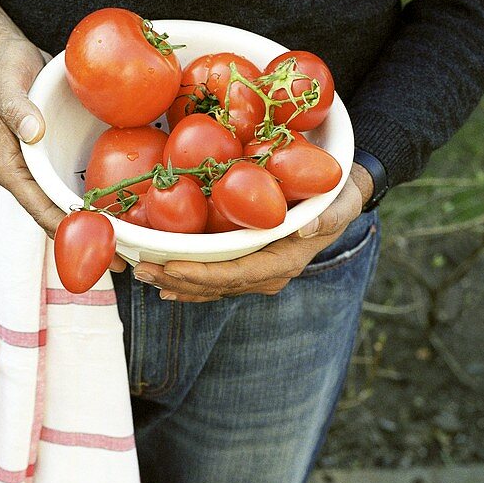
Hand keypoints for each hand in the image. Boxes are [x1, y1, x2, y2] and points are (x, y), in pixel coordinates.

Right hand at [0, 36, 126, 269]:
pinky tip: (129, 214)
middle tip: (122, 261)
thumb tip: (33, 133)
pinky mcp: (59, 165)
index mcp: (12, 169)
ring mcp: (44, 175)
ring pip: (70, 212)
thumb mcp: (8, 81)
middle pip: (57, 221)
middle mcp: (28, 180)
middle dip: (87, 243)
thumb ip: (17, 107)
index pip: (39, 209)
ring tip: (131, 250)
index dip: (67, 229)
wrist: (9, 58)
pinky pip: (79, 191)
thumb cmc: (5, 69)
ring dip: (98, 231)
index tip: (95, 242)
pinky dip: (101, 205)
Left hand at [131, 165, 373, 302]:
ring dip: (175, 282)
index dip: (202, 275)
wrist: (339, 199)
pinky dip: (188, 281)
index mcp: (284, 263)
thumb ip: (330, 216)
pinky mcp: (246, 265)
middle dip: (177, 281)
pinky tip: (164, 280)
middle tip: (143, 271)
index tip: (172, 267)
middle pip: (216, 285)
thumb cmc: (338, 195)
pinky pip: (214, 280)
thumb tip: (306, 229)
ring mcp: (255, 274)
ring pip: (210, 287)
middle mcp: (267, 276)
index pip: (236, 275)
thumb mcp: (341, 201)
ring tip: (144, 274)